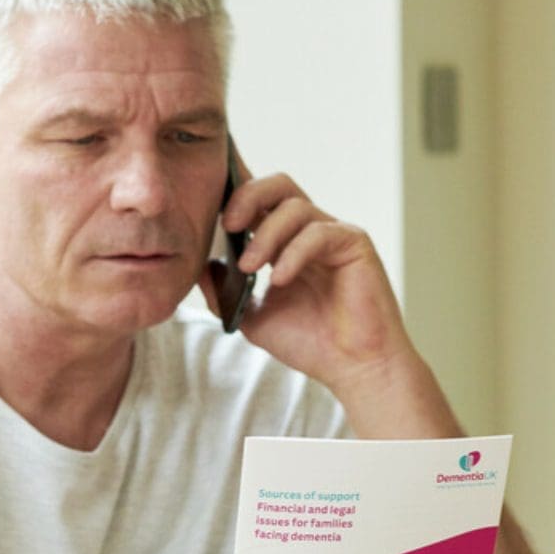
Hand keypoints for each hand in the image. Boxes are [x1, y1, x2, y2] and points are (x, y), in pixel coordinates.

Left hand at [197, 149, 415, 394]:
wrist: (352, 367)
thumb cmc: (309, 343)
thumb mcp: (251, 316)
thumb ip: (224, 291)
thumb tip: (200, 265)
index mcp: (285, 241)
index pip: (258, 200)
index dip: (234, 195)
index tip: (208, 210)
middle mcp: (310, 230)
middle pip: (278, 186)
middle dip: (247, 196)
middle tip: (227, 224)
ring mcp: (333, 234)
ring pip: (294, 206)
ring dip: (266, 234)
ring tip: (249, 267)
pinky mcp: (354, 244)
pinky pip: (319, 233)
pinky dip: (294, 252)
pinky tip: (279, 279)